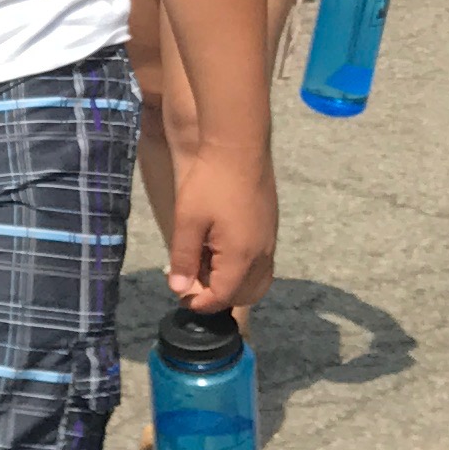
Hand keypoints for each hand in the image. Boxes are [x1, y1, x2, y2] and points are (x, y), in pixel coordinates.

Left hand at [166, 146, 278, 315]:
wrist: (239, 146)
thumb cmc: (209, 182)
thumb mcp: (187, 220)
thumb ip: (183, 258)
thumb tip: (178, 289)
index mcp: (241, 256)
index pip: (223, 297)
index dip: (201, 304)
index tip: (182, 298)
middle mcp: (261, 254)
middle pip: (246, 295)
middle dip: (219, 297)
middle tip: (192, 284)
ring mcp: (269, 241)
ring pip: (257, 280)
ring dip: (233, 284)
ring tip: (205, 266)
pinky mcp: (270, 228)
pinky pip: (261, 263)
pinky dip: (242, 269)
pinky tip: (219, 249)